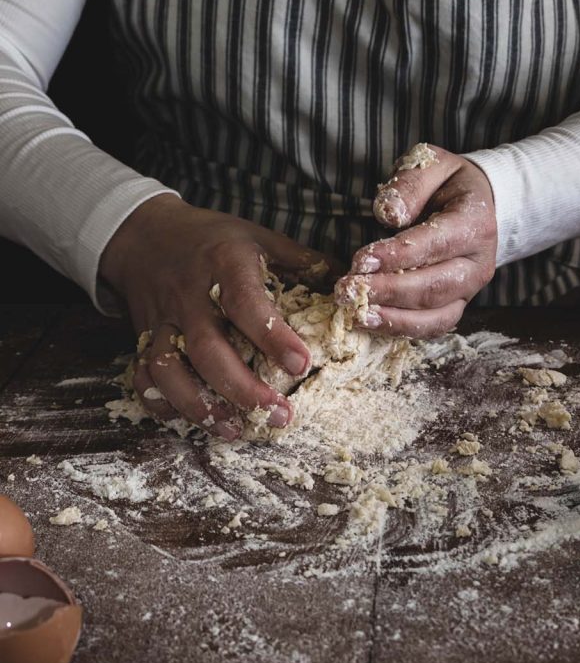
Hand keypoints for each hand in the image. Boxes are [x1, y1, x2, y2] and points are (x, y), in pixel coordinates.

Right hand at [100, 195, 331, 438]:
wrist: (147, 233)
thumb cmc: (216, 240)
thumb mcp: (262, 238)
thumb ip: (305, 264)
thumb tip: (353, 289)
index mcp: (225, 264)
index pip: (247, 304)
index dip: (273, 337)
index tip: (303, 365)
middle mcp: (190, 294)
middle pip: (208, 349)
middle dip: (243, 389)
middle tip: (280, 415)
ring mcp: (163, 319)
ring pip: (169, 370)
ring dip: (200, 406)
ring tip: (236, 429)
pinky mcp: (145, 337)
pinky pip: (144, 377)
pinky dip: (163, 403)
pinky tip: (193, 418)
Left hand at [335, 145, 496, 336]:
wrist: (480, 206)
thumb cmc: (448, 185)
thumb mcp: (431, 165)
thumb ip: (409, 185)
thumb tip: (388, 215)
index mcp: (476, 223)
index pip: (437, 243)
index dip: (399, 255)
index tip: (361, 260)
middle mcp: (478, 263)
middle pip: (434, 286)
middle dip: (388, 291)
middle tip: (347, 290)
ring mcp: (469, 290)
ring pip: (435, 315)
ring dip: (392, 318)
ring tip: (356, 312)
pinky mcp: (456, 306)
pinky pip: (432, 326)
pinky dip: (401, 328)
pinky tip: (369, 321)